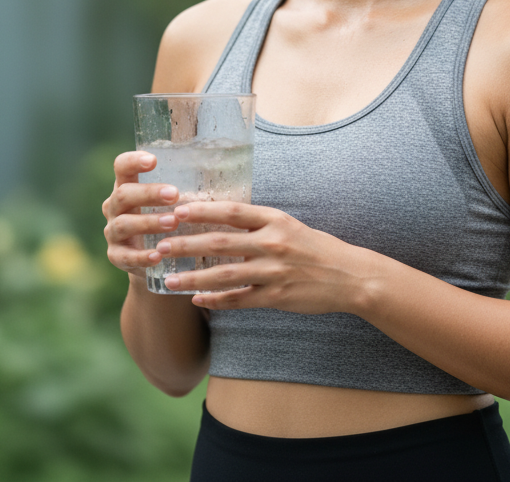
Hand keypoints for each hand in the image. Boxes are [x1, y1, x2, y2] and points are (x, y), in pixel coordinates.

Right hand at [102, 150, 183, 277]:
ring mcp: (112, 232)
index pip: (122, 166)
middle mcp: (115, 207)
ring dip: (148, 223)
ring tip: (172, 223)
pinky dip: (141, 256)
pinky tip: (158, 255)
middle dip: (148, 193)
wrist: (157, 263)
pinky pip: (125, 256)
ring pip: (123, 224)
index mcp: (127, 186)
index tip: (153, 160)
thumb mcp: (172, 203)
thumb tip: (232, 178)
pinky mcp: (116, 256)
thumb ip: (188, 189)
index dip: (133, 161)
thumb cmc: (170, 221)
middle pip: (123, 194)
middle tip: (174, 194)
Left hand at [155, 201, 372, 313]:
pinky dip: (216, 300)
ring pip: (225, 275)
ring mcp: (274, 271)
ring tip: (169, 280)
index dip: (202, 210)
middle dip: (187, 244)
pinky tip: (197, 300)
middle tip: (161, 244)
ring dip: (193, 278)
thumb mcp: (288, 225)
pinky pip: (239, 299)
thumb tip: (220, 217)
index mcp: (275, 220)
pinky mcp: (276, 297)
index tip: (177, 210)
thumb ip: (257, 223)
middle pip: (221, 242)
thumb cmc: (314, 247)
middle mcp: (272, 243)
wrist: (348, 276)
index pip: (231, 211)